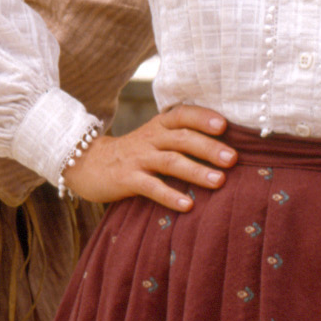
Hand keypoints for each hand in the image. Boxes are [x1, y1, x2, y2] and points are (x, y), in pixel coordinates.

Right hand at [61, 106, 236, 209]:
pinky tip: (188, 205)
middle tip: (233, 159)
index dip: (203, 118)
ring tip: (219, 181)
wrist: (87, 164)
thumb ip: (181, 138)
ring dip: (196, 171)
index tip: (224, 126)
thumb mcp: (154, 138)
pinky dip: (170, 196)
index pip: (182, 114)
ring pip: (170, 162)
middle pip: (182, 138)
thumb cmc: (133, 153)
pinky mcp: (127, 179)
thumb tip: (225, 146)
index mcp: (159, 126)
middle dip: (209, 148)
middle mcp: (150, 138)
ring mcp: (138, 159)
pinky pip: (151, 187)